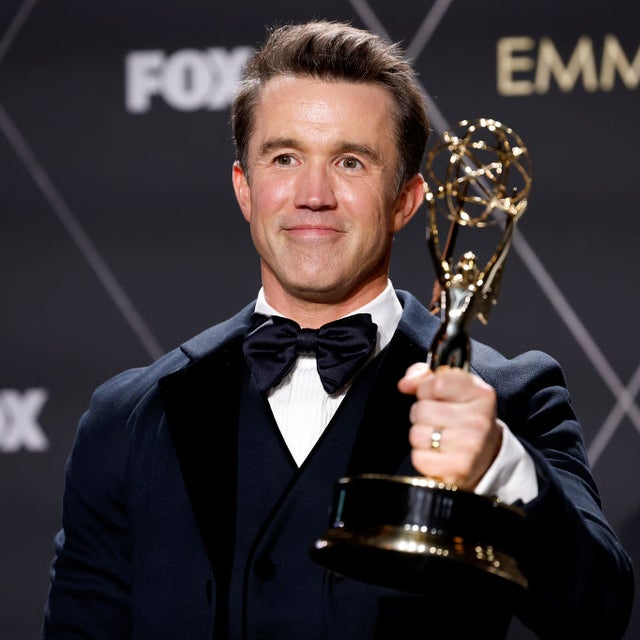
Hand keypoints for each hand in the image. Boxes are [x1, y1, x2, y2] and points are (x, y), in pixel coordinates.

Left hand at [397, 362, 501, 489]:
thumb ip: (425, 376)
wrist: (487, 453)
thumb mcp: (453, 387)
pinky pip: (419, 458)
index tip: (433, 395)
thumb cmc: (465, 416)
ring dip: (420, 436)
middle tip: (436, 419)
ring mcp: (470, 446)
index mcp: (480, 394)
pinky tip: (438, 453)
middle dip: (421, 413)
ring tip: (437, 436)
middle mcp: (478, 419)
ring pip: (416, 434)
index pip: (437, 383)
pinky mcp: (459, 469)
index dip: (426, 388)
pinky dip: (423, 457)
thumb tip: (405, 384)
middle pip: (422, 410)